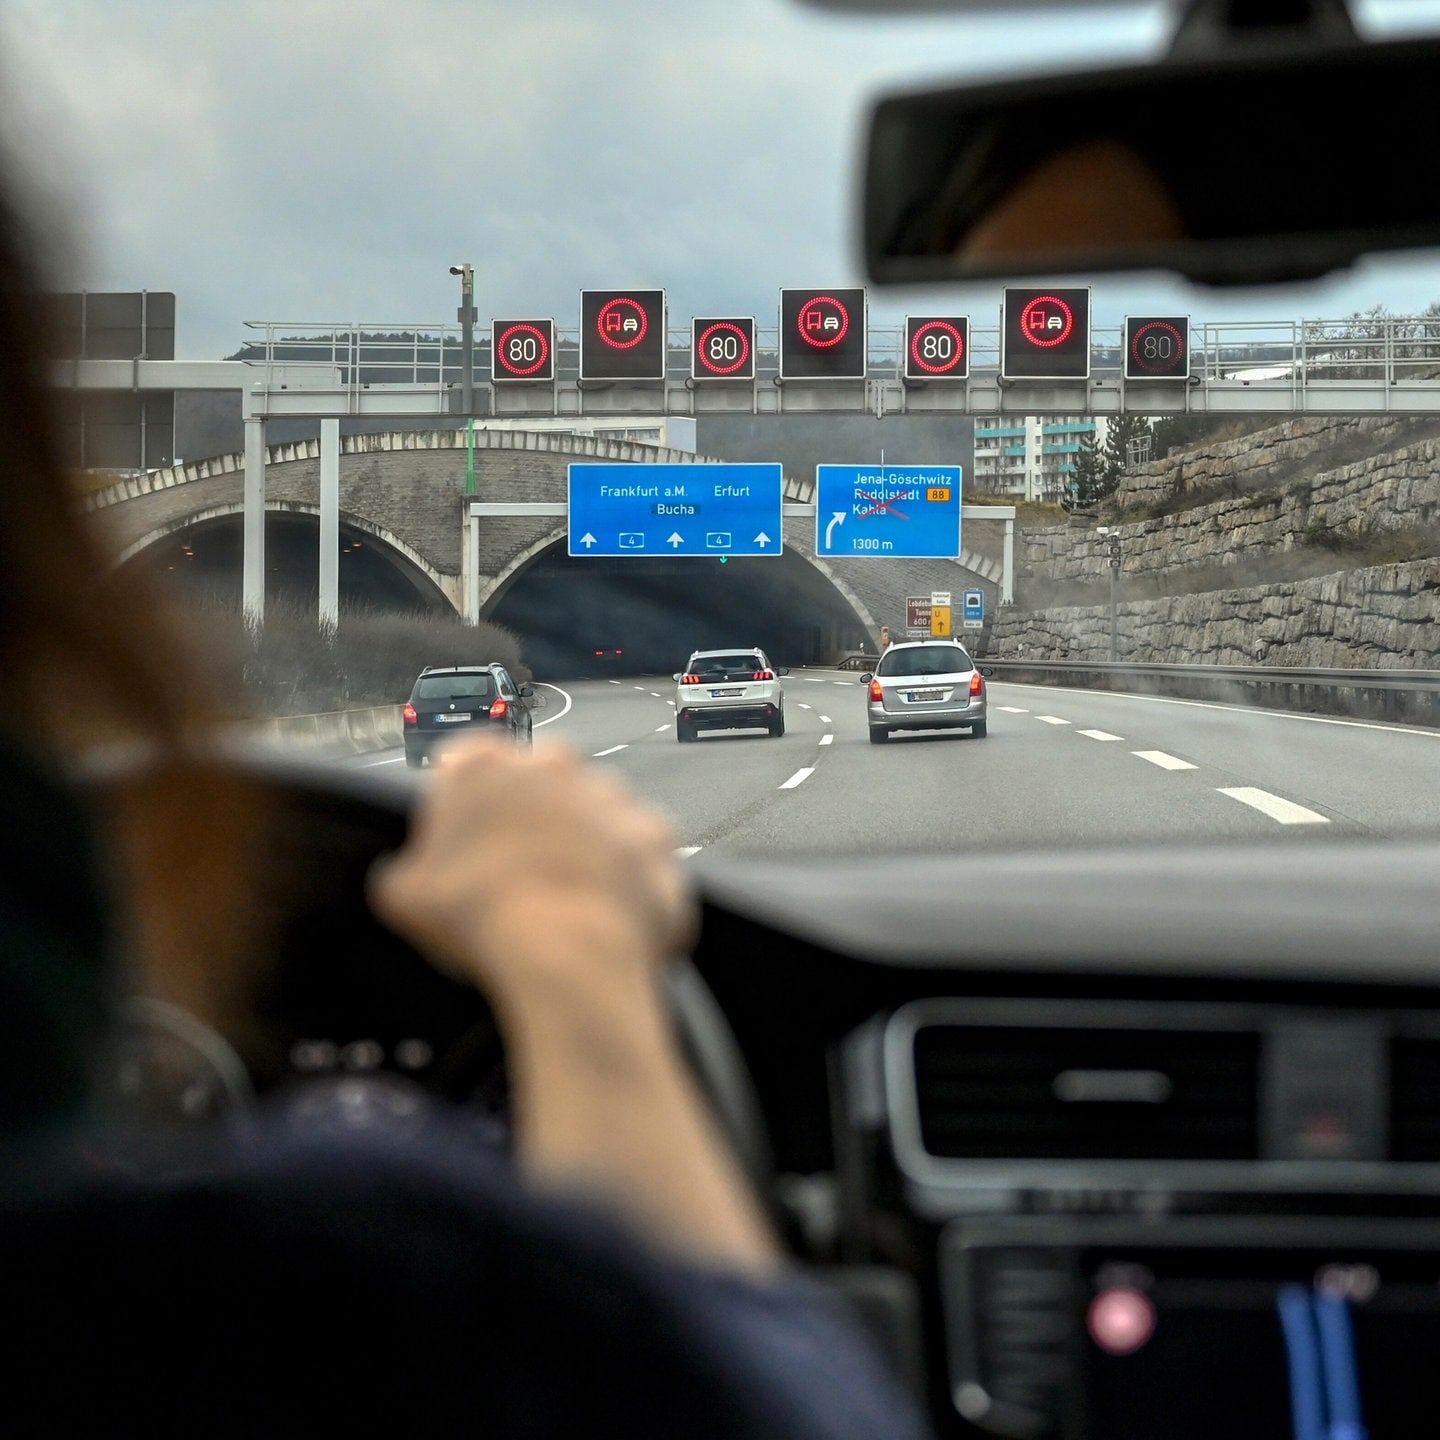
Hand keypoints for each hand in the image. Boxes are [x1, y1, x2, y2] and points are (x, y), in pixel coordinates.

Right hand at [371, 736, 772, 1270]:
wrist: (571, 965)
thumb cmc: (480, 933)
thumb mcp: (408, 907)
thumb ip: (403, 885)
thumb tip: (395, 893)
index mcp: (490, 771)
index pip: (467, 768)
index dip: (464, 820)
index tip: (467, 860)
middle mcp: (560, 775)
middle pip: (537, 801)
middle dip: (526, 846)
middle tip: (511, 905)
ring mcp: (617, 812)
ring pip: (593, 840)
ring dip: (579, 877)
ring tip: (561, 936)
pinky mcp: (664, 855)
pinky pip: (641, 878)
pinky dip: (628, 907)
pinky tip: (608, 947)